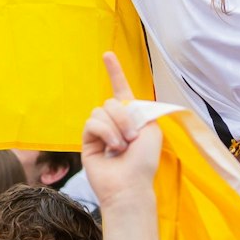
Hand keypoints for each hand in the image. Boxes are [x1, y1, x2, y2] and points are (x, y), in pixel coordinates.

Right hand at [83, 52, 161, 205]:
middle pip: (112, 102)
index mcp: (132, 117)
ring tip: (122, 146)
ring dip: (115, 127)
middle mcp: (115, 122)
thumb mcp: (151, 129)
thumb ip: (139, 110)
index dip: (115, 73)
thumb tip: (123, 102)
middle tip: (133, 136)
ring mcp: (100, 132)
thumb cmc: (144, 161)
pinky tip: (112, 147)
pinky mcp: (87, 141)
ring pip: (101, 111)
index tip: (107, 55)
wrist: (130, 184)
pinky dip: (105, 132)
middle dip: (124, 117)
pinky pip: (92, 123)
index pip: (121, 90)